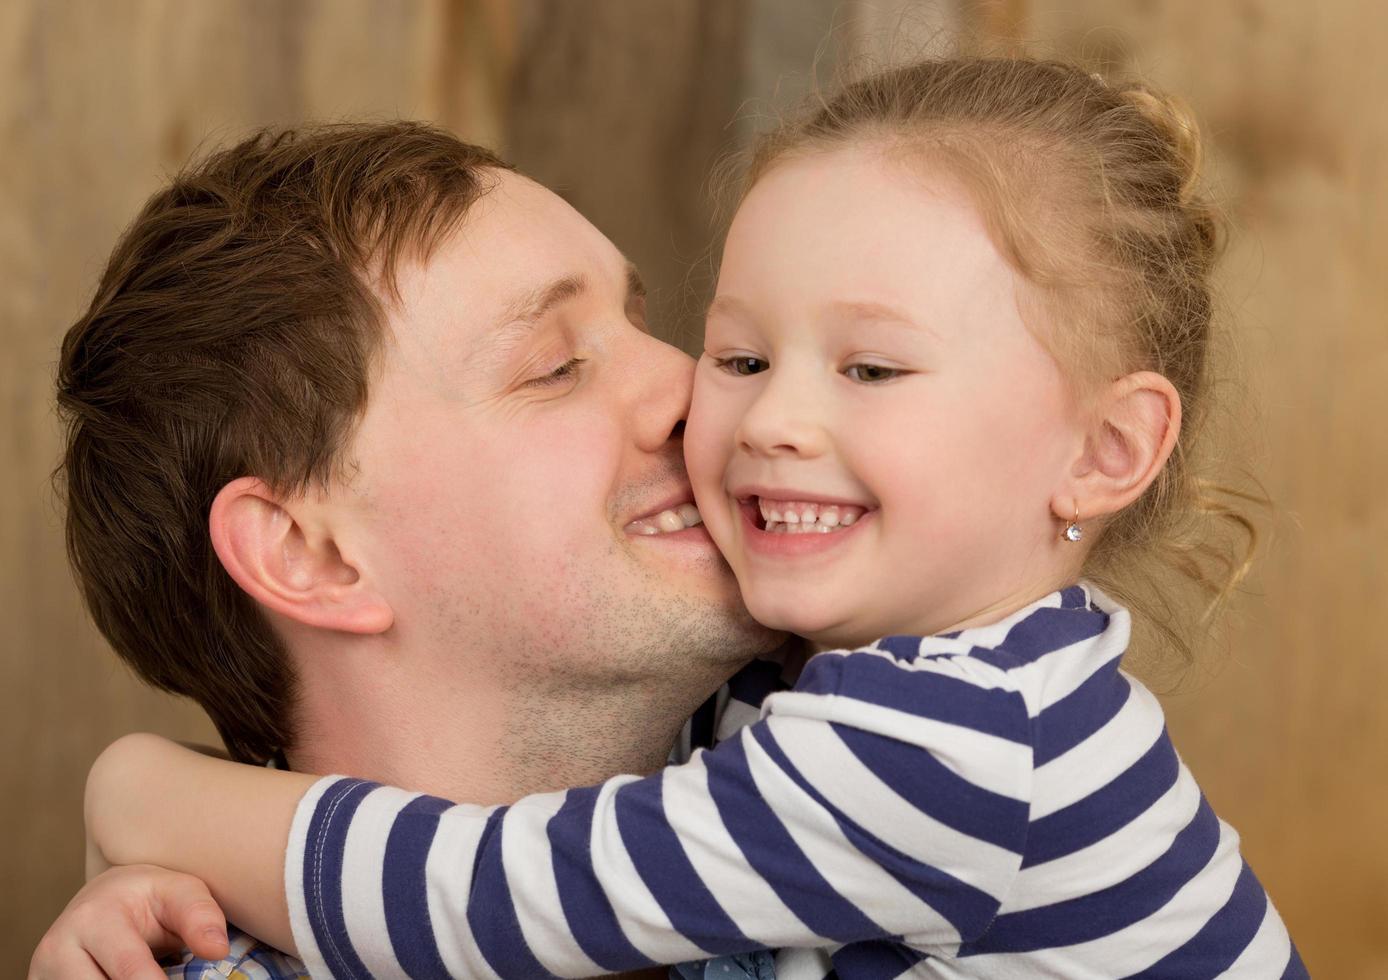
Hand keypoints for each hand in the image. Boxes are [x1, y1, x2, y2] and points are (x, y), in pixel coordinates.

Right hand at [29, 865, 228, 979]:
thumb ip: (201, 916)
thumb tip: (216, 951)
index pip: (129, 969)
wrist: (102, 899)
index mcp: (95, 917)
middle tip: (167, 977)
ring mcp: (42, 972)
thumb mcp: (180, 892)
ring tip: (157, 974)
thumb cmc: (149, 897)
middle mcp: (58, 946)